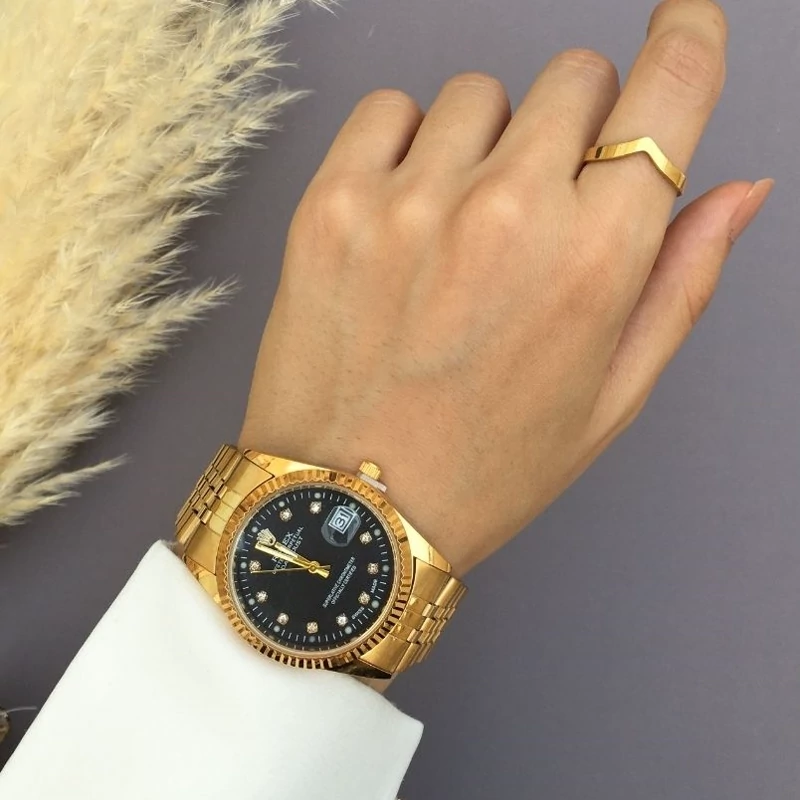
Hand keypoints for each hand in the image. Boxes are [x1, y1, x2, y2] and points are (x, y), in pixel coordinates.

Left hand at [240, 0, 770, 574]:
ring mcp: (410, 201)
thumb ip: (680, 282)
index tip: (681, 28)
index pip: (668, 90)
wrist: (349, 510)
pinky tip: (406, 220)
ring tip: (460, 237)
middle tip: (541, 210)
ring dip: (486, 146)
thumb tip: (734, 191)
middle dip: (574, 130)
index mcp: (594, 261)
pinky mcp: (330, 204)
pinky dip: (408, 146)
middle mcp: (506, 212)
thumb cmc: (483, 468)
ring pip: (478, 95)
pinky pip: (390, 110)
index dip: (685, 44)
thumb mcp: (609, 398)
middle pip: (572, 80)